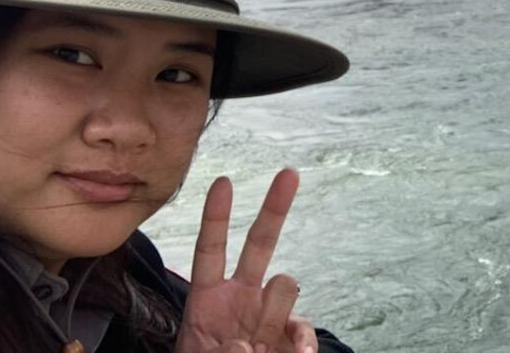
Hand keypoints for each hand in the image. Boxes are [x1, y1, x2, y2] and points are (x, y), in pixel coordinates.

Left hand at [175, 168, 317, 352]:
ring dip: (275, 307)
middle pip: (260, 244)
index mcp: (206, 301)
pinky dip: (303, 343)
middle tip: (289, 172)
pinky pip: (303, 328)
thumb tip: (248, 345)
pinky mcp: (290, 339)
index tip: (224, 180)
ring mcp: (268, 317)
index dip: (216, 216)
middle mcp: (240, 300)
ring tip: (259, 345)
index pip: (210, 250)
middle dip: (275, 207)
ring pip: (285, 285)